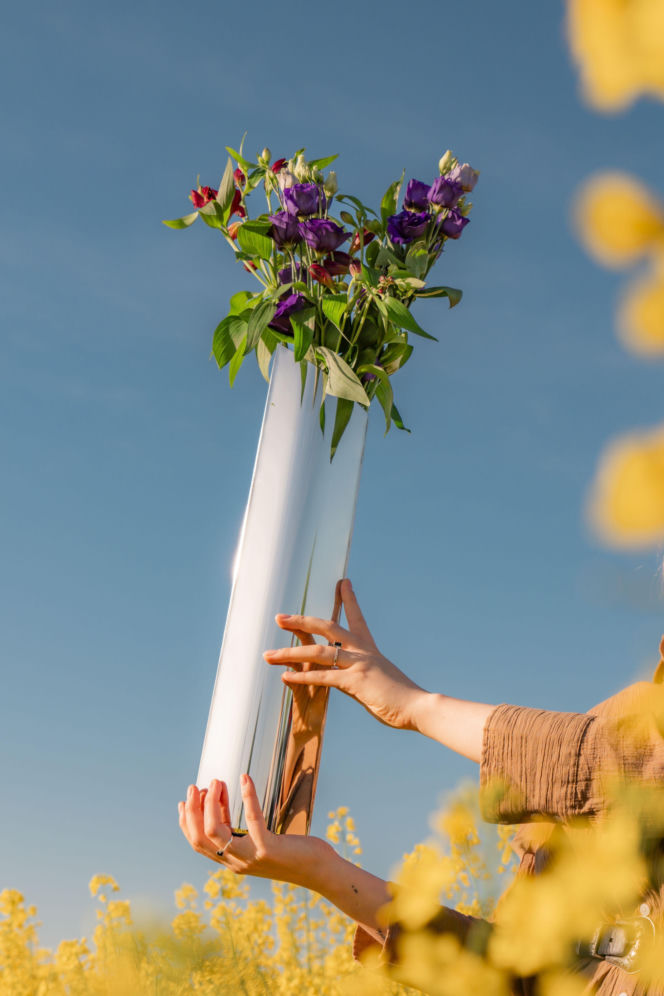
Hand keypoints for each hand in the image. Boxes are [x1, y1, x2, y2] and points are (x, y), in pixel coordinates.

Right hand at [178, 774, 329, 886]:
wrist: (319, 871)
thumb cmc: (291, 852)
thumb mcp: (258, 838)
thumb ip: (239, 826)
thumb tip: (220, 799)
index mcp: (231, 860)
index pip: (198, 843)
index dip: (187, 822)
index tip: (186, 801)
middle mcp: (236, 862)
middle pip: (201, 838)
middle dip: (193, 811)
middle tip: (195, 787)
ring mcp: (250, 857)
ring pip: (216, 832)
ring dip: (212, 805)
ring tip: (216, 782)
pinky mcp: (267, 849)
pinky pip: (252, 820)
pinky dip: (247, 797)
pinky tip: (246, 780)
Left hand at [263, 578, 426, 730]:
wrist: (418, 707)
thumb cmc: (401, 697)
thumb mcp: (379, 679)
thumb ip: (361, 674)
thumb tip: (350, 677)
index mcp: (369, 648)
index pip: (356, 617)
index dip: (349, 599)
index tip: (342, 582)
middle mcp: (363, 650)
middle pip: (327, 627)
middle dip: (301, 621)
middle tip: (279, 618)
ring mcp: (359, 663)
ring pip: (318, 652)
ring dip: (290, 653)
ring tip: (268, 655)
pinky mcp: (356, 681)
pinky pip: (323, 676)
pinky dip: (302, 676)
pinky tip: (285, 677)